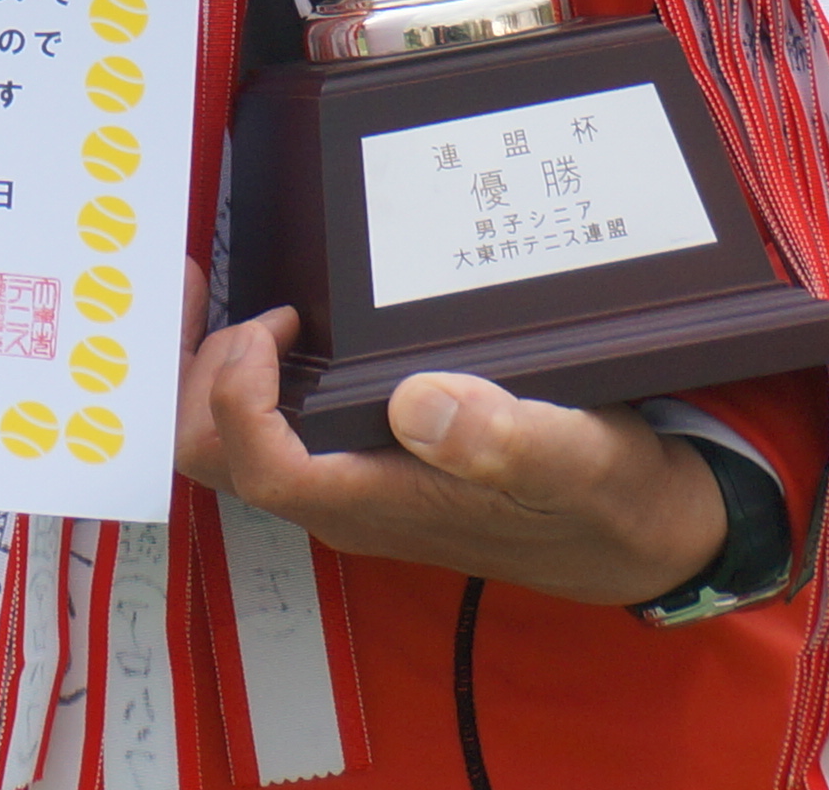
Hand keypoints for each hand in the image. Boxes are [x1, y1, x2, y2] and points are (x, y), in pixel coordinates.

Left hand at [176, 294, 730, 608]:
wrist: (641, 536)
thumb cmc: (606, 497)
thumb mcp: (577, 456)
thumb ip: (504, 436)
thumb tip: (418, 405)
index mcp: (380, 504)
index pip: (260, 463)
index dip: (238, 396)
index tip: (275, 324)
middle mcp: (347, 502)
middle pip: (215, 457)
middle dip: (187, 378)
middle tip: (203, 292)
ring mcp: (349, 487)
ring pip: (231, 445)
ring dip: (206, 374)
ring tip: (215, 295)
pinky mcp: (363, 467)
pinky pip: (269, 431)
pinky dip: (243, 378)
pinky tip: (270, 324)